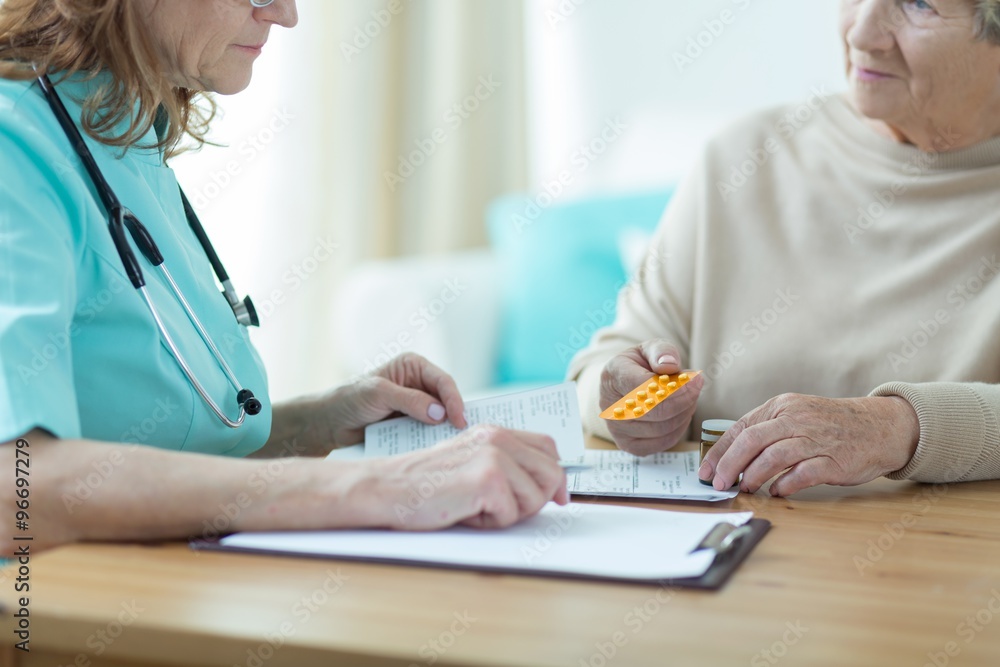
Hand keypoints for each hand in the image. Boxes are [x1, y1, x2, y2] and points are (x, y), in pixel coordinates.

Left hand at [327, 353, 467, 445]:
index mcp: (413, 366)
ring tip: (453, 445)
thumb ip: (410, 400)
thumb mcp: (378, 393)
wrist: (329, 425)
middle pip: (445, 399)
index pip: (442, 381)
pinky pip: (426, 433)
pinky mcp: (409, 425)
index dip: (454, 399)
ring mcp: (415, 406)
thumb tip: (440, 414)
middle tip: (464, 435)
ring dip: (443, 431)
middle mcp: (418, 384)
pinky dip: (430, 440)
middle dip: (453, 416)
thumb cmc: (349, 399)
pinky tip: (434, 450)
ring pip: (438, 418)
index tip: (459, 420)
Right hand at [370, 425, 569, 529]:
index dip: (555, 476)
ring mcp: (493, 457)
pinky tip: (465, 511)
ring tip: (476, 506)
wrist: (388, 488)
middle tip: (504, 509)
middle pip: (552, 474)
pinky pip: (511, 515)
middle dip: (536, 500)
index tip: (555, 497)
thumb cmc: (426, 484)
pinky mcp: (486, 480)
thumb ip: (506, 463)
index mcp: (495, 431)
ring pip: (535, 499)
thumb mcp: (470, 461)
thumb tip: (552, 487)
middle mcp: (497, 438)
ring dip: (509, 514)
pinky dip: (490, 523)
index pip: (548, 447)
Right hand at [600, 339, 703, 455]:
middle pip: (655, 411)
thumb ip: (661, 351)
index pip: (644, 387)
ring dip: (683, 414)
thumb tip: (669, 365)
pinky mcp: (627, 444)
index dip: (674, 387)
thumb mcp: (650, 349)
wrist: (626, 384)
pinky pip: (661, 443)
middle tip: (696, 389)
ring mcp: (615, 428)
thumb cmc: (640, 365)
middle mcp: (608, 405)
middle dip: (683, 401)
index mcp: (612, 375)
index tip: (695, 380)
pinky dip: (678, 430)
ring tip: (688, 399)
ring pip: (661, 429)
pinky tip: (680, 415)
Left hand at [699, 394, 919, 496]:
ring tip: (745, 487)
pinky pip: (802, 474)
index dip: (720, 451)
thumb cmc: (830, 426)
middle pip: (752, 441)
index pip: (741, 428)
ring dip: (754, 475)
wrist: (879, 427)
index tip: (706, 471)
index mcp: (782, 407)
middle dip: (730, 465)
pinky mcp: (834, 460)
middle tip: (720, 484)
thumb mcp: (796, 416)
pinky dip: (785, 485)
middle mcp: (796, 419)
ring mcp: (816, 439)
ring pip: (773, 457)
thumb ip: (767, 432)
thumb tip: (731, 458)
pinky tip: (777, 492)